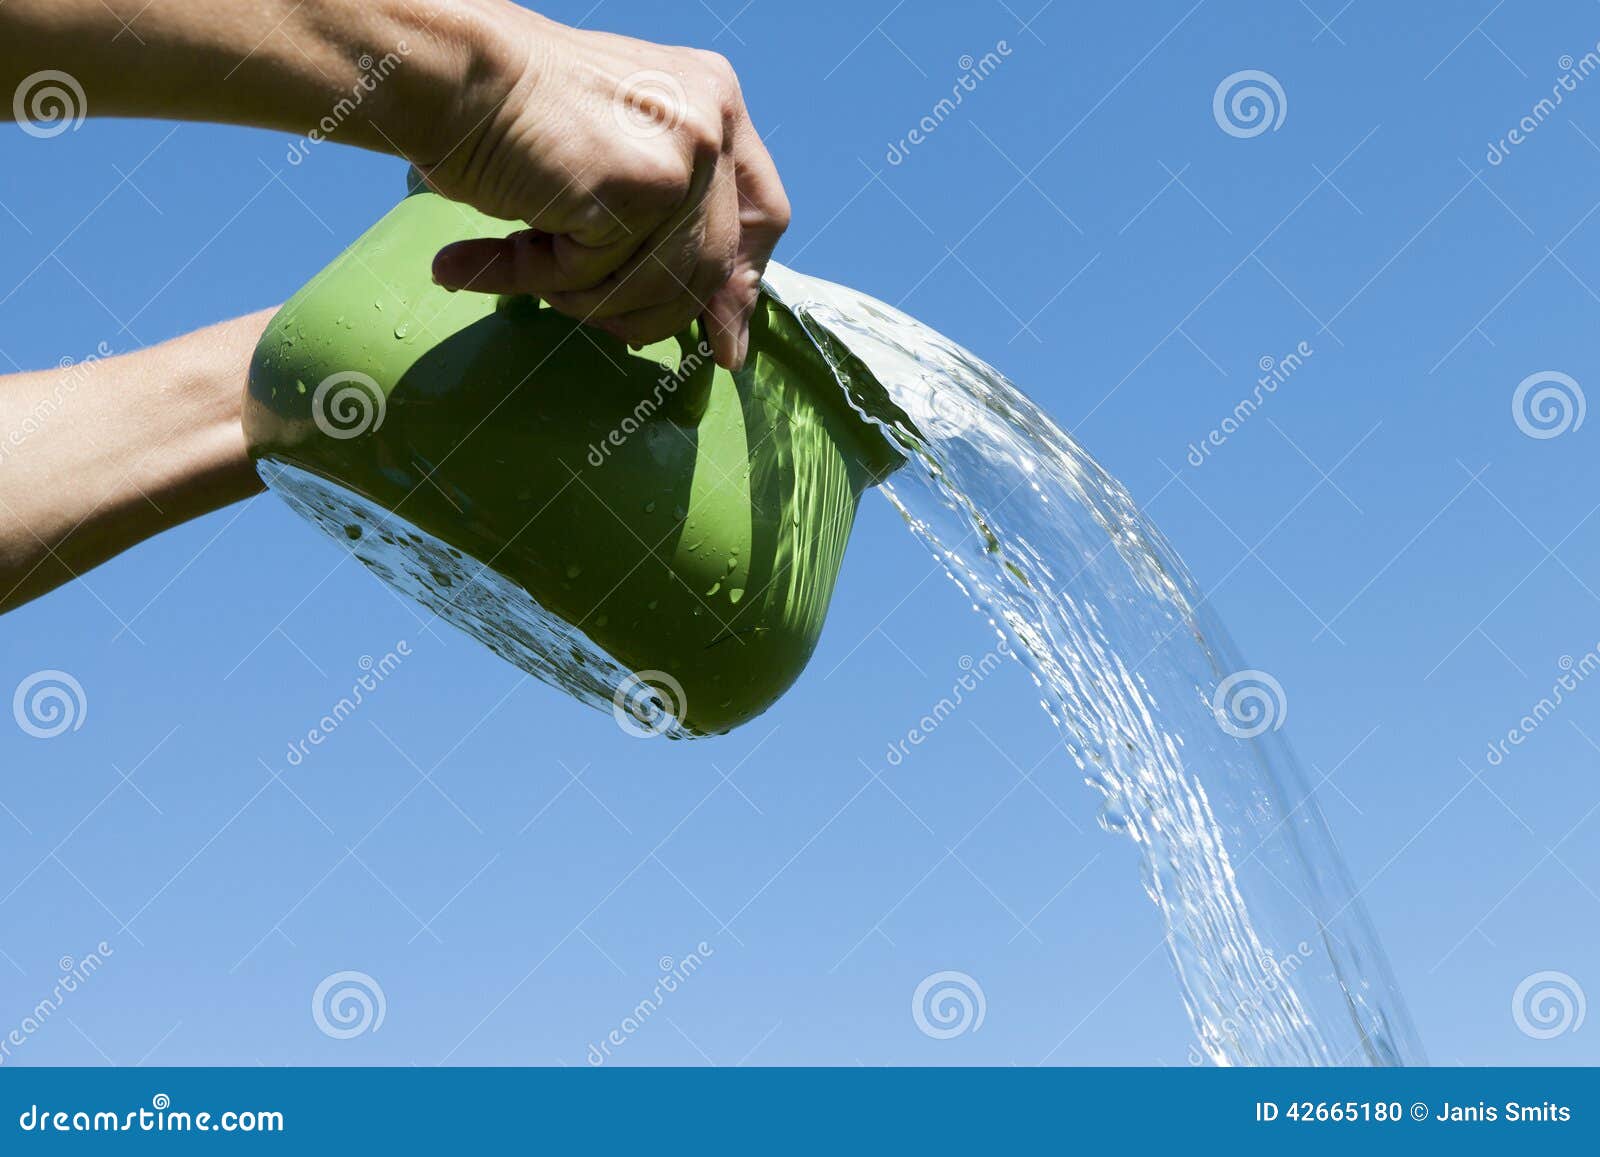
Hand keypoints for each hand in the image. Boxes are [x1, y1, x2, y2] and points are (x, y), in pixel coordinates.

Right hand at [420, 12, 790, 369]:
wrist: (451, 74)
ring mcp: (683, 152)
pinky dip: (547, 279)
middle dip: (645, 308)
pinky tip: (507, 250)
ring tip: (526, 265)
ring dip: (585, 297)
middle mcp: (712, 121)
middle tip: (580, 308)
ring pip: (659, 286)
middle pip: (708, 268)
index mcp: (716, 102)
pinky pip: (604, 278)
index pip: (764, 216)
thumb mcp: (617, 166)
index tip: (722, 341)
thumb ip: (673, 229)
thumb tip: (729, 345)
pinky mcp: (641, 186)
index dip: (741, 285)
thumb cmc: (513, 118)